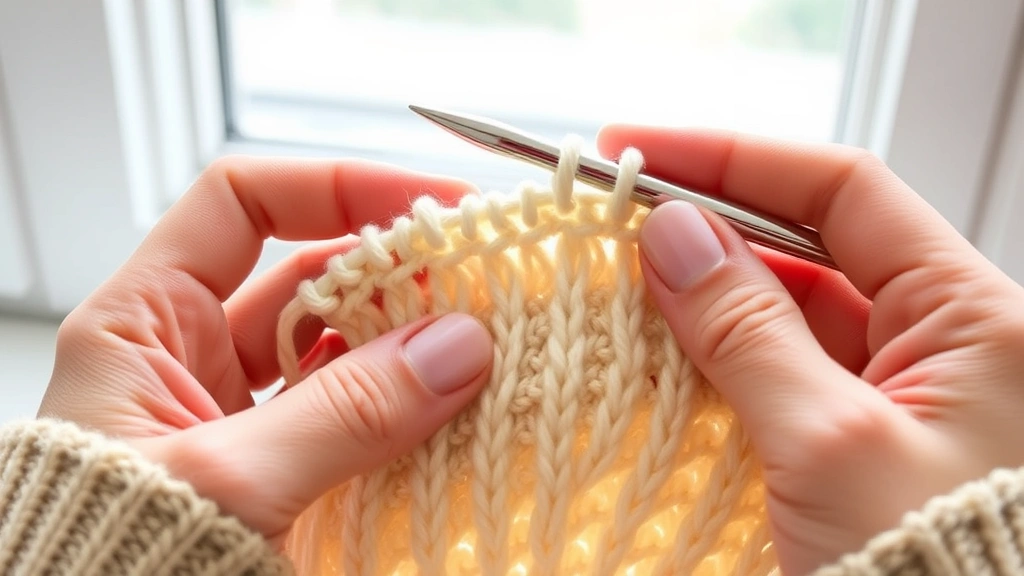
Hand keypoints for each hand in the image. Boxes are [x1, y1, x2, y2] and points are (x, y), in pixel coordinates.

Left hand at [38, 156, 493, 544]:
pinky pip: (351, 420)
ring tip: (481, 348)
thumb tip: (458, 348)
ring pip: (339, 351)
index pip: (241, 204)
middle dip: (395, 273)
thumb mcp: (227, 480)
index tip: (428, 206)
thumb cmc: (109, 566)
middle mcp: (190, 359)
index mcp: (142, 325)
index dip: (336, 188)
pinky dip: (402, 412)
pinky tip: (450, 411)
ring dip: (409, 347)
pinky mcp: (276, 470)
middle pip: (308, 277)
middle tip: (480, 284)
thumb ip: (345, 413)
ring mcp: (238, 416)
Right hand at [598, 126, 1023, 573]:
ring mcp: (892, 395)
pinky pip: (775, 377)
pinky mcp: (851, 441)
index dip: (737, 159)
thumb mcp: (830, 443)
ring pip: (783, 315)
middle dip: (709, 229)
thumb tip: (672, 236)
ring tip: (617, 288)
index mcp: (976, 319)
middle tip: (611, 221)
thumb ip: (749, 330)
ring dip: (702, 300)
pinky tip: (656, 356)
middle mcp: (941, 344)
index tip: (641, 151)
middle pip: (808, 248)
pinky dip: (715, 363)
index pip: (844, 192)